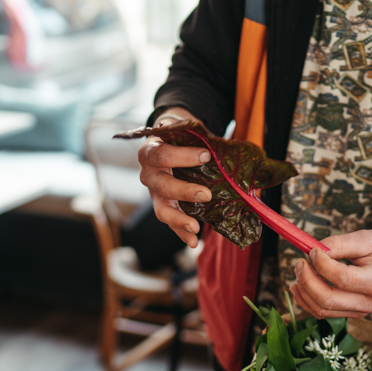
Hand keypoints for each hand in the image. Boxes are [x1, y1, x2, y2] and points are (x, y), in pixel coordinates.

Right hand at [138, 110, 210, 247]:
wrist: (167, 141)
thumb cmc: (178, 135)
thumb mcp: (185, 129)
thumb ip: (198, 135)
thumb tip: (223, 146)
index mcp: (150, 151)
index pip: (162, 155)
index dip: (183, 156)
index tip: (206, 155)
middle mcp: (148, 174)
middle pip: (162, 185)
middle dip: (184, 191)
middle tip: (206, 194)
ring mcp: (154, 193)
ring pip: (162, 209)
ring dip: (179, 220)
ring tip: (196, 227)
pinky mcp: (163, 206)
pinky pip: (170, 222)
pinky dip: (181, 232)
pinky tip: (193, 241)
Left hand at [290, 229, 371, 318]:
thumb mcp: (366, 238)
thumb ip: (339, 244)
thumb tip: (314, 250)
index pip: (342, 278)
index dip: (322, 264)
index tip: (312, 249)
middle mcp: (367, 302)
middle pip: (327, 299)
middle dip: (307, 280)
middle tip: (300, 261)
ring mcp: (359, 311)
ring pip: (321, 309)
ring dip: (303, 291)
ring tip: (299, 270)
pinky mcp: (350, 312)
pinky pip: (322, 312)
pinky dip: (306, 301)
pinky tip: (298, 286)